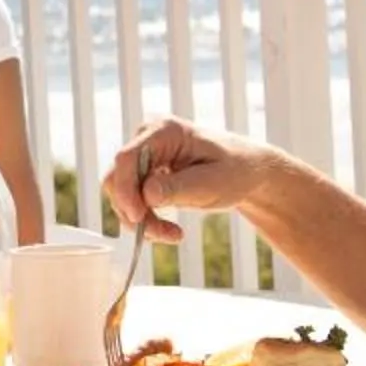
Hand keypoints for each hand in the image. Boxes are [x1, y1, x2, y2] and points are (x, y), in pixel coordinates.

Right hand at [101, 117, 272, 244]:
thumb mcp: (212, 182)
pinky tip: (168, 230)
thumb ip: (178, 187)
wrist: (247, 173)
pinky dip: (146, 220)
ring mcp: (144, 156)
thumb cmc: (235, 172)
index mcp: (163, 130)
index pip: (127, 158)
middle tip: (164, 235)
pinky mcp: (145, 174)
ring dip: (142, 220)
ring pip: (122, 194)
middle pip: (119, 178)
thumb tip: (146, 195)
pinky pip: (132, 200)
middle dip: (135, 211)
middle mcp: (146, 139)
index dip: (126, 190)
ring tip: (172, 235)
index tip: (138, 218)